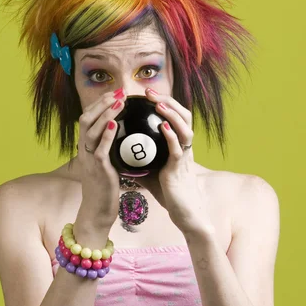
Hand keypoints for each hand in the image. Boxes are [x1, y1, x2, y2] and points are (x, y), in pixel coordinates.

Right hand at [77, 89, 125, 226]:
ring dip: (105, 114)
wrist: (98, 210)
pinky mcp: (98, 169)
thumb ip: (110, 148)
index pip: (88, 118)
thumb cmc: (105, 188)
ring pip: (91, 130)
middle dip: (102, 103)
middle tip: (119, 92)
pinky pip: (100, 149)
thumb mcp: (106, 163)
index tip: (115, 93)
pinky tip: (115, 124)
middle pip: (86, 119)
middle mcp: (84, 150)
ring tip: (119, 102)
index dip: (99, 104)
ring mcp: (89, 159)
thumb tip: (124, 134)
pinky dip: (107, 135)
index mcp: (86, 147)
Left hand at [138, 88, 213, 236]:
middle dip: (168, 101)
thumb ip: (140, 159)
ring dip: (172, 115)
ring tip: (159, 105)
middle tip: (150, 92)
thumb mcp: (152, 170)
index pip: (175, 117)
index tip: (147, 94)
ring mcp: (184, 157)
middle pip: (184, 116)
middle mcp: (185, 147)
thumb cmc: (169, 192)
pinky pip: (178, 149)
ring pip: (185, 129)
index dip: (164, 103)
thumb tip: (120, 150)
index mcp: (178, 145)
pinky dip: (171, 136)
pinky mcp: (180, 169)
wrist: (183, 212)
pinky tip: (162, 127)